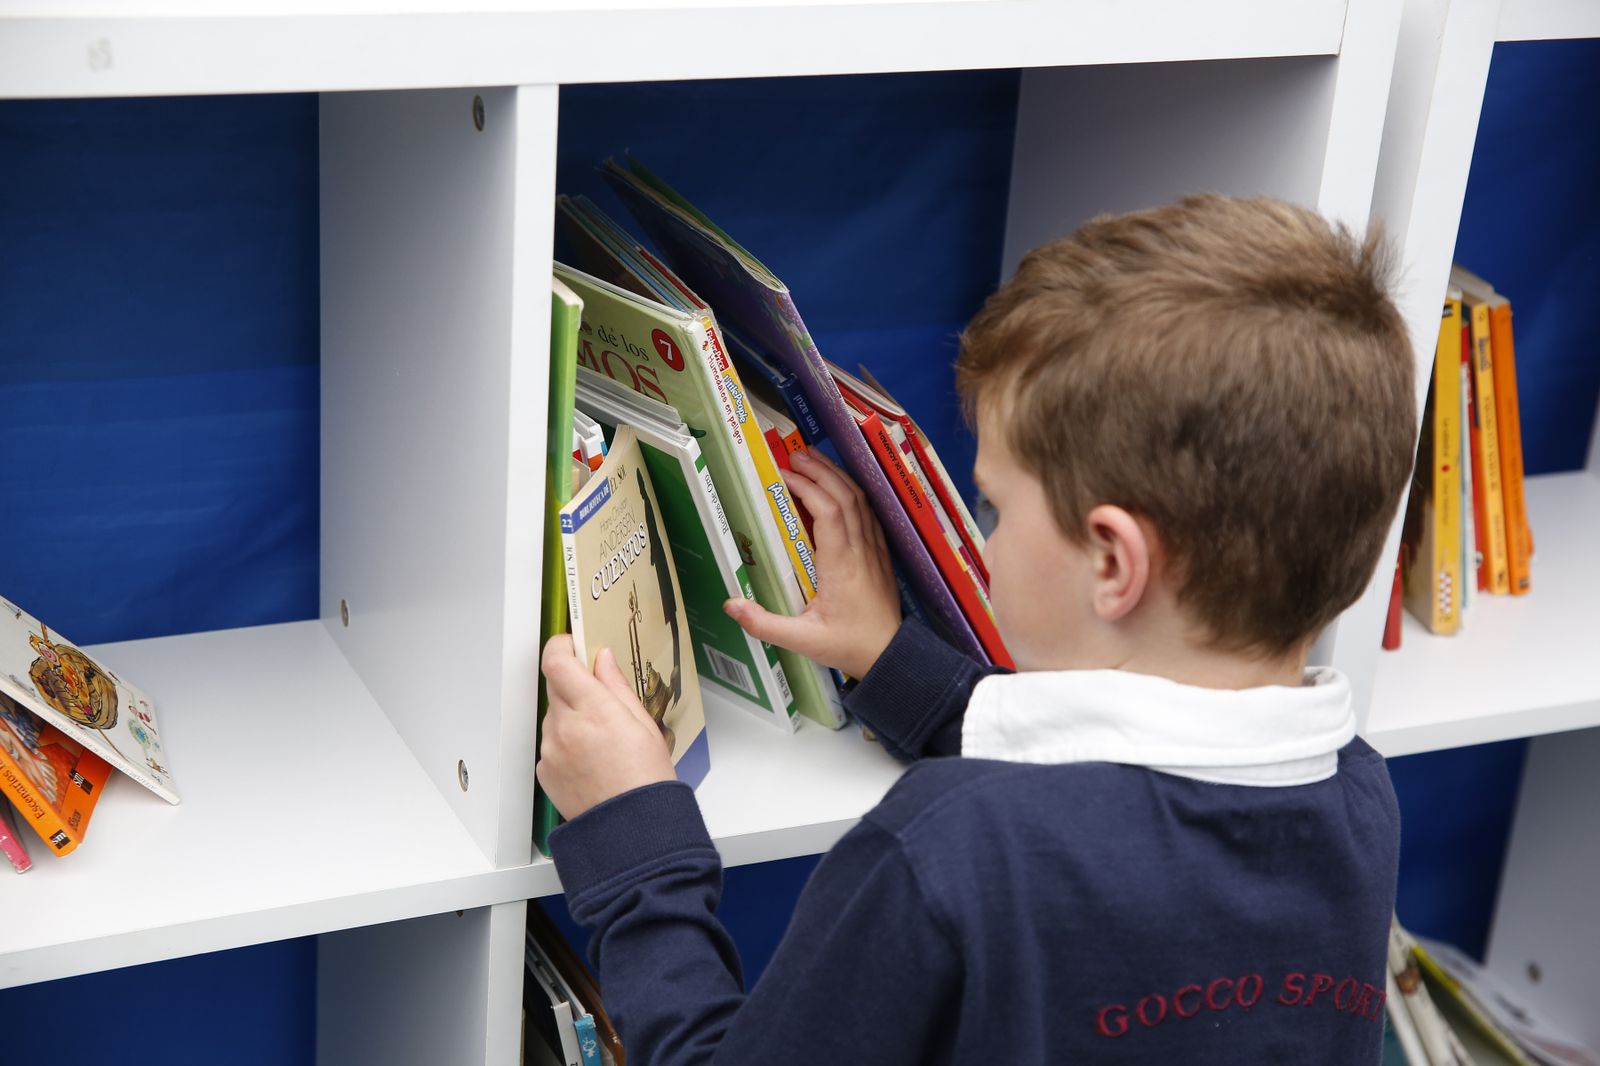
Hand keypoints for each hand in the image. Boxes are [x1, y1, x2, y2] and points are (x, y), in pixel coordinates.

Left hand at [538, 635, 675, 820]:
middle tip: (597, 694)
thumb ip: (616, 686)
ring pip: (554, 716)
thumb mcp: (642, 723)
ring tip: (601, 740)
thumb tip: (602, 659)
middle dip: (572, 682)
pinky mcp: (544, 770)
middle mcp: (565, 727)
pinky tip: (591, 760)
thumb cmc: (646, 780)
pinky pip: (551, 743)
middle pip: (555, 685)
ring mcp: (551, 750)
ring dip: (571, 716)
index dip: (561, 646)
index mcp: (593, 709)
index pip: (557, 662)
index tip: (571, 643)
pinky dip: (566, 743)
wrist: (632, 829)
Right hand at [724, 450, 901, 678]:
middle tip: (795, 455)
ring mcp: (874, 550)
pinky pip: (868, 514)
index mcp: (841, 565)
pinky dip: (852, 494)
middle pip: (845, 496)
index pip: (828, 512)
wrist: (891, 656)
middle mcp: (860, 550)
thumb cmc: (848, 647)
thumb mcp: (802, 641)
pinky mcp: (880, 554)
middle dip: (820, 471)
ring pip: (860, 501)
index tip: (784, 475)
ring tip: (814, 461)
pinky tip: (838, 488)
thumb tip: (730, 604)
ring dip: (837, 476)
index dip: (807, 487)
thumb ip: (764, 624)